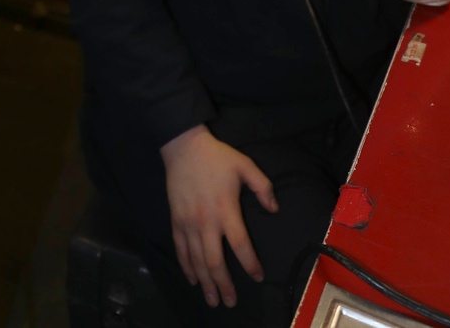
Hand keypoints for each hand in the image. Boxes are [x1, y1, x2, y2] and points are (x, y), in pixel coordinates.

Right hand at [160, 126, 276, 308]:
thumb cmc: (217, 157)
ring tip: (212, 299)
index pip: (240, 244)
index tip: (258, 276)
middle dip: (223, 284)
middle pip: (215, 260)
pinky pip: (180, 249)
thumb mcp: (245, 165)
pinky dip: (186, 266)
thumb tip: (274, 209)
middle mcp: (206, 221)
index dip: (250, 263)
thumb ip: (263, 187)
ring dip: (205, 282)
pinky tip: (192, 279)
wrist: (183, 147)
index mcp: (226, 209)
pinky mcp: (176, 220)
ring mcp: (188, 223)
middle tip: (230, 302)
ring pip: (196, 259)